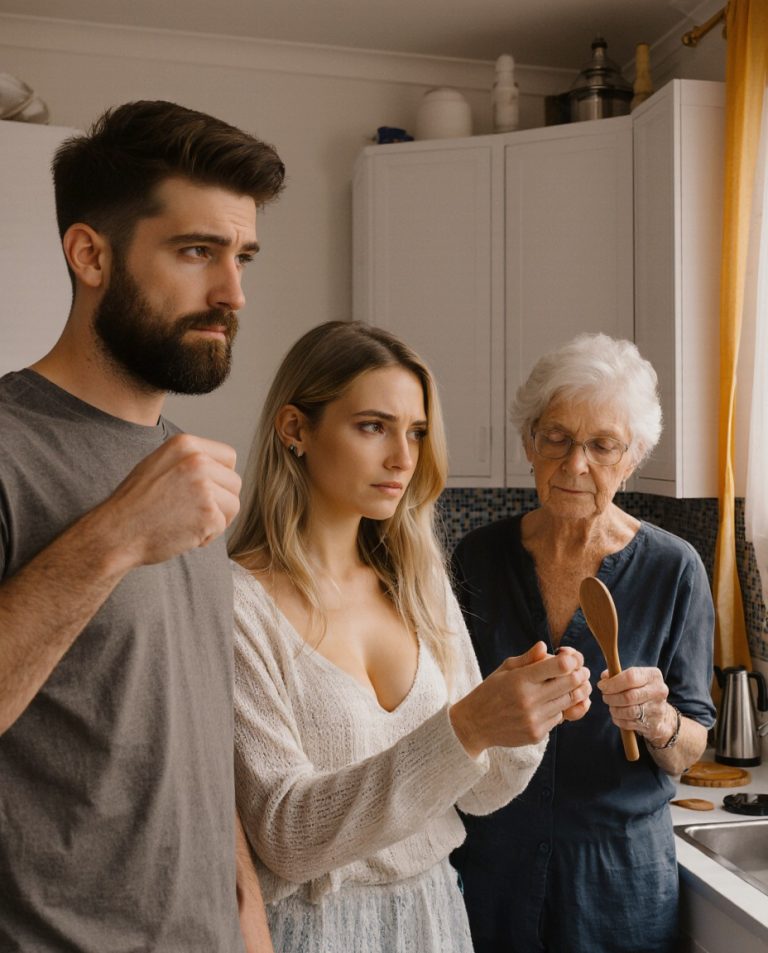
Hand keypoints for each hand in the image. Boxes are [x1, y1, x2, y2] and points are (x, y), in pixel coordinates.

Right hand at [95, 434, 240, 568]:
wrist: (115, 532)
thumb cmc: (134, 503)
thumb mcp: (158, 464)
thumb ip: (188, 460)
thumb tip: (218, 467)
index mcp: (186, 444)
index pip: (229, 457)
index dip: (220, 478)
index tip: (203, 491)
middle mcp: (197, 461)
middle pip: (234, 482)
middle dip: (220, 501)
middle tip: (193, 513)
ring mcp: (204, 487)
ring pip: (233, 504)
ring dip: (216, 519)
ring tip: (187, 522)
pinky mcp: (208, 514)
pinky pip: (222, 526)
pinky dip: (207, 535)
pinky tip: (183, 534)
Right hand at [450, 641, 591, 756]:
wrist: (475, 724)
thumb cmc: (490, 692)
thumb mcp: (504, 670)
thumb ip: (527, 658)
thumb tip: (545, 646)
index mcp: (521, 679)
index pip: (560, 666)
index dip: (572, 660)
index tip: (572, 659)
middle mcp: (529, 699)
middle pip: (571, 684)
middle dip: (581, 675)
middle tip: (583, 672)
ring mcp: (534, 719)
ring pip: (569, 703)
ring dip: (576, 693)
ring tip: (578, 686)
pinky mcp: (536, 734)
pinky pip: (558, 719)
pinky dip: (559, 710)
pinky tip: (552, 704)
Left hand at [597, 666, 676, 744]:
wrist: (662, 714)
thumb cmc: (642, 691)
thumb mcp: (635, 678)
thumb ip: (618, 675)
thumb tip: (604, 677)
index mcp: (653, 676)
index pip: (630, 677)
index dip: (612, 682)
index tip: (601, 685)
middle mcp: (658, 692)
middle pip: (628, 696)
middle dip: (611, 697)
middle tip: (605, 696)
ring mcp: (657, 709)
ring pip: (628, 711)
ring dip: (614, 709)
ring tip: (611, 705)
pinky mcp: (653, 725)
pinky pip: (629, 723)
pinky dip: (618, 719)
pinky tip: (617, 715)